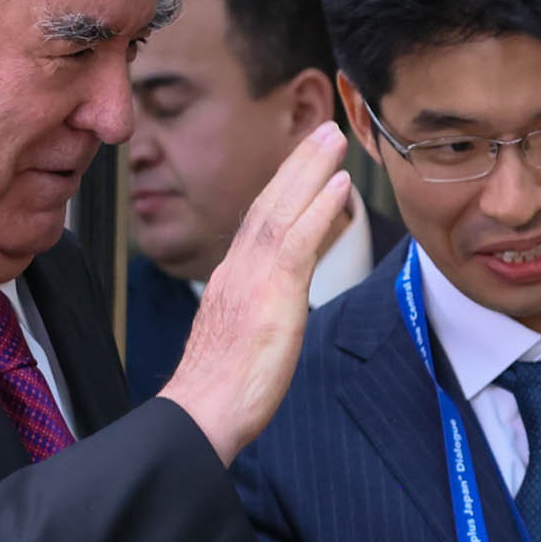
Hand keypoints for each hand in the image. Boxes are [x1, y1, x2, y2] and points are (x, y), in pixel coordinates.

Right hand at [158, 124, 350, 462]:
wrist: (202, 412)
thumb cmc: (220, 392)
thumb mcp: (239, 341)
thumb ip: (255, 317)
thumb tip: (268, 317)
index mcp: (231, 280)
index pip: (259, 222)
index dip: (281, 189)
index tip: (302, 163)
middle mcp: (239, 270)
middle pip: (269, 202)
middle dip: (298, 163)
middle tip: (324, 129)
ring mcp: (253, 278)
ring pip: (283, 209)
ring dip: (311, 169)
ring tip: (333, 138)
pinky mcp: (271, 294)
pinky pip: (299, 240)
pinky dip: (319, 208)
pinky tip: (338, 184)